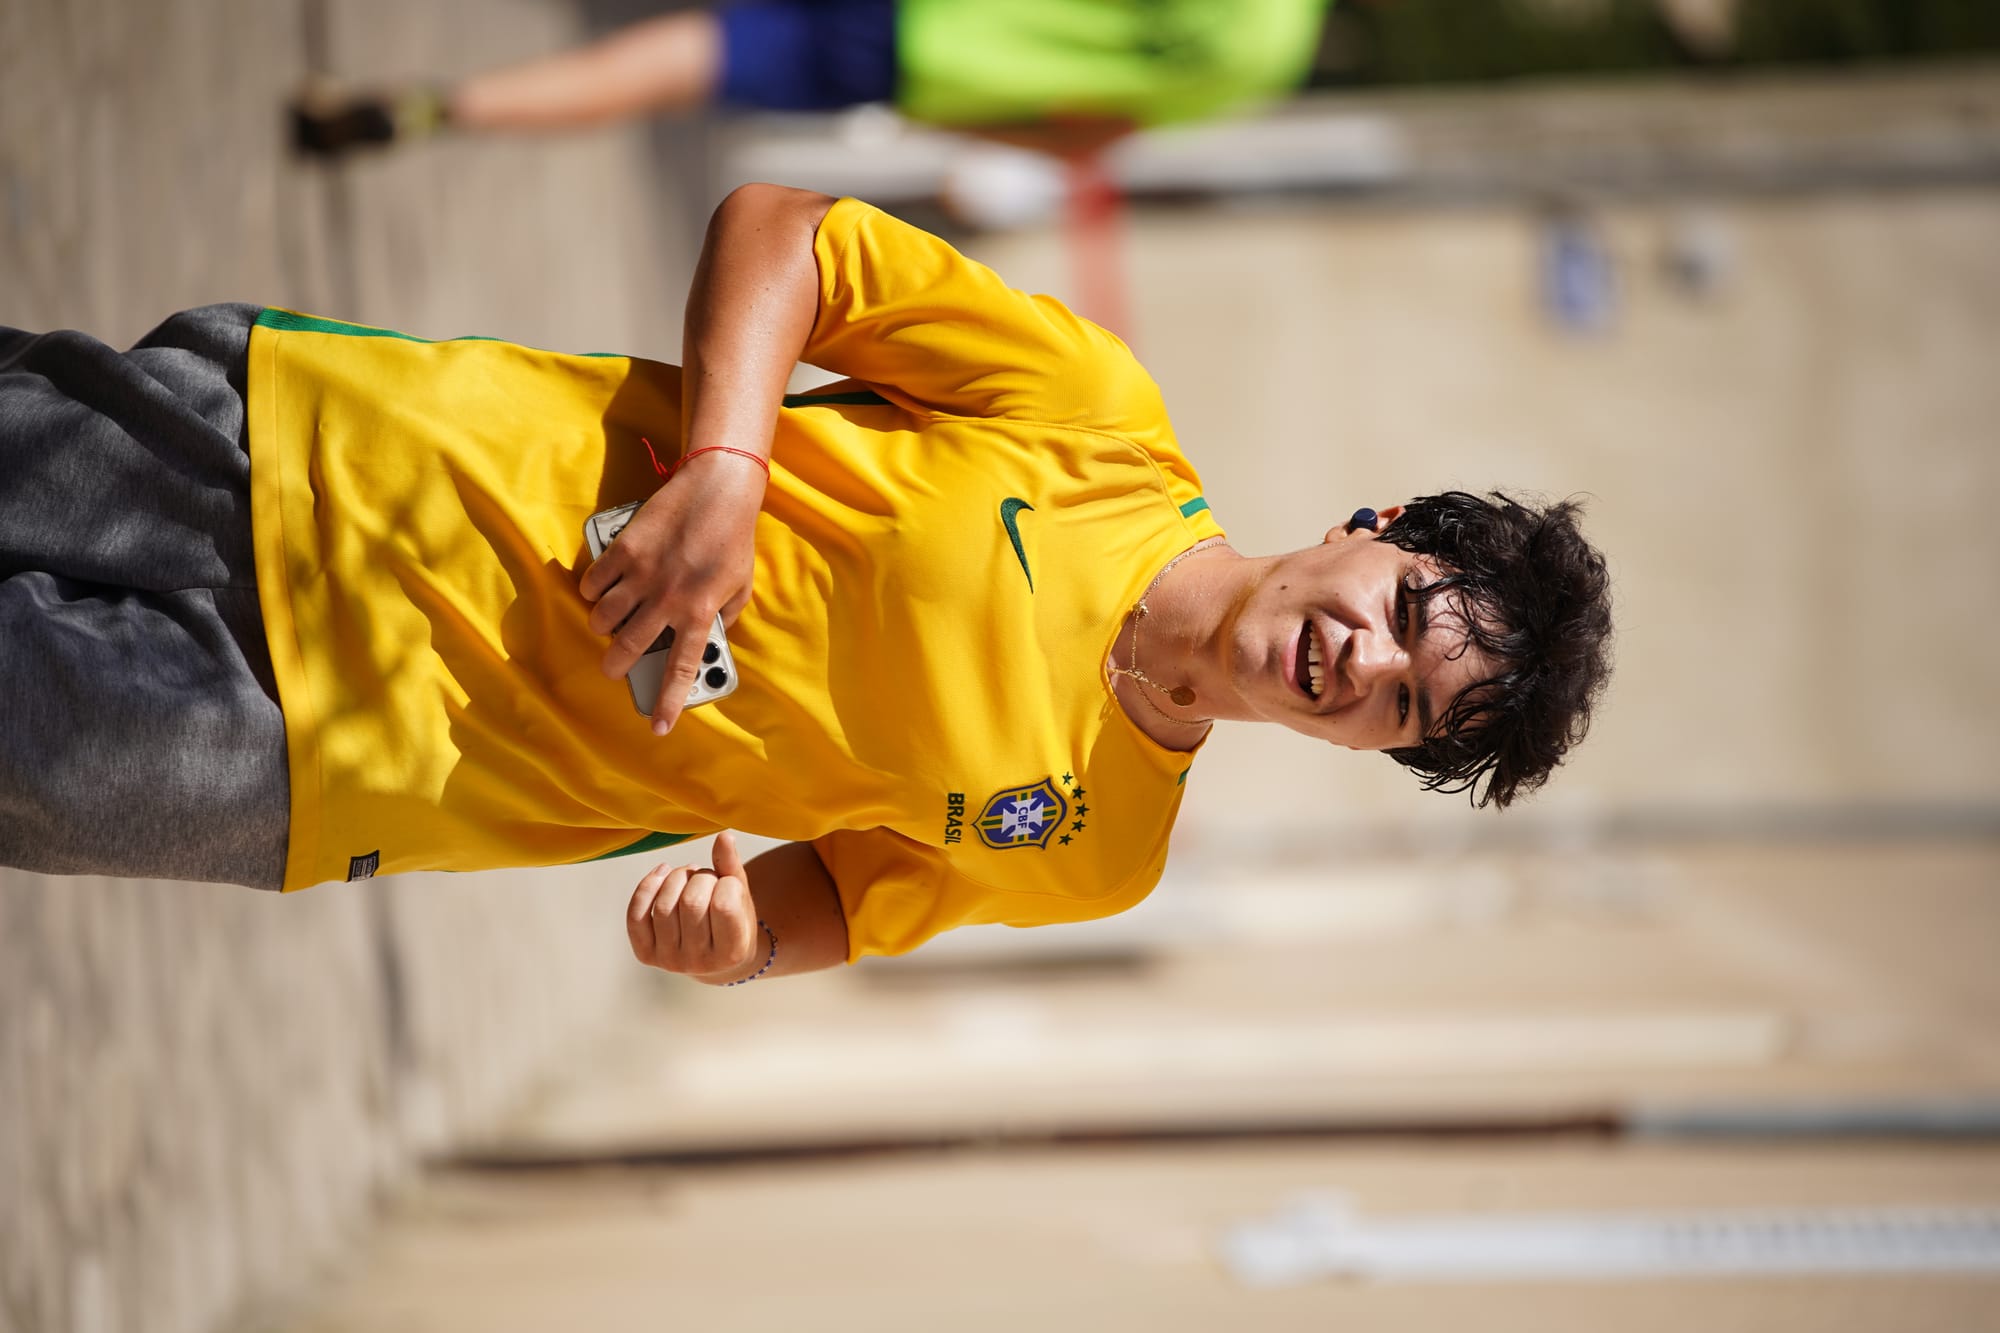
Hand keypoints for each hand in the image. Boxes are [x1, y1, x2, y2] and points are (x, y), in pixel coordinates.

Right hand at [579, 450, 763, 733]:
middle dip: (616, 665)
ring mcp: (642, 574)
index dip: (669, 701)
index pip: (681, 668)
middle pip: (630, 647)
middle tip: (612, 669)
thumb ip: (724, 617)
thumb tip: (709, 637)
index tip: (659, 727)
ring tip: (608, 625)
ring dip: (603, 626)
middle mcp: (667, 599)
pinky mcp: (624, 549)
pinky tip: (599, 591)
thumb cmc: (733, 540)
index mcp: (699, 612)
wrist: (717, 490)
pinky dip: (592, 591)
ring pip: (605, 616)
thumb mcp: (742, 587)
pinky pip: (595, 581)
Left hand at [625, 831, 760, 981]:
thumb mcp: (741, 897)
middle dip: (700, 878)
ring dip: (676, 878)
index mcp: (732, 952)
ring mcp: (670, 961)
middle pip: (691, 903)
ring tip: (689, 877)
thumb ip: (732, 867)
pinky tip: (661, 873)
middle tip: (707, 878)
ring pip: (663, 906)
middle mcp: (700, 963)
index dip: (726, 883)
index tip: (729, 884)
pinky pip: (636, 915)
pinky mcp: (647, 955)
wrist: (715, 957)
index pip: (724, 905)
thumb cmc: (734, 922)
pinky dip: (646, 887)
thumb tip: (724, 835)